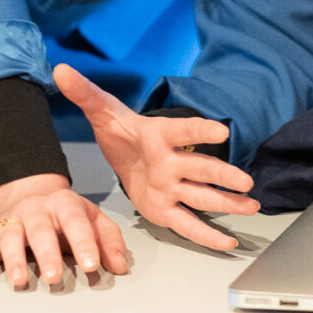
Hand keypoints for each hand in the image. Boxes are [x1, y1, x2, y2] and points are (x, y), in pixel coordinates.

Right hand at [0, 171, 131, 289]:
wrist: (30, 192)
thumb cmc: (66, 213)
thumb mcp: (93, 218)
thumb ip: (109, 240)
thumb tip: (120, 267)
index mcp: (65, 204)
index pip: (76, 222)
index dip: (84, 243)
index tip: (91, 265)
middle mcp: (36, 210)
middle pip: (40, 230)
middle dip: (47, 254)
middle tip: (53, 277)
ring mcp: (12, 220)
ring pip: (10, 236)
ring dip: (14, 259)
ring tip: (19, 281)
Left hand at [51, 63, 256, 251]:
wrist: (125, 153)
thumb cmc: (120, 131)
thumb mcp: (100, 111)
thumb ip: (84, 92)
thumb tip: (61, 70)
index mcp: (160, 136)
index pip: (183, 130)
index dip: (201, 131)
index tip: (220, 130)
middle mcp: (172, 162)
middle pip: (201, 168)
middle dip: (223, 174)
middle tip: (245, 181)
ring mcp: (174, 186)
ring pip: (203, 196)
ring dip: (227, 201)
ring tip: (252, 205)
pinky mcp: (168, 208)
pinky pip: (189, 223)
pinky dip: (208, 234)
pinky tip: (228, 242)